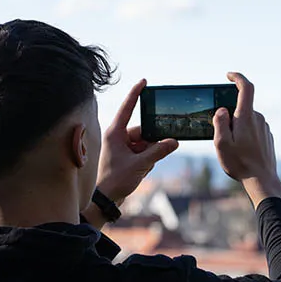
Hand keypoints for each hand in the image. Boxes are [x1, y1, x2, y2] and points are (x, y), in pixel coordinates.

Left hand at [95, 78, 178, 206]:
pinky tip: (142, 170)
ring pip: (144, 143)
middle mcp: (118, 137)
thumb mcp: (141, 165)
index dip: (136, 94)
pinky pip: (142, 152)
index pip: (127, 108)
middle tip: (158, 150)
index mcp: (115, 133)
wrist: (106, 199)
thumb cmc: (115, 179)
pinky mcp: (125, 156)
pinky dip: (147, 160)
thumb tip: (174, 141)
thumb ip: (159, 151)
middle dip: (152, 142)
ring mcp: (121, 147)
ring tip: (144, 166)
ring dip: (150, 154)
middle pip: (142, 131)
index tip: (143, 82)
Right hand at [212, 72, 280, 207]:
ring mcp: (264, 128)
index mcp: (246, 117)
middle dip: (229, 115)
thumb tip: (222, 110)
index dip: (237, 78)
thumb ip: (219, 123)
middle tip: (221, 135)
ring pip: (246, 120)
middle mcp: (258, 119)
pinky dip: (244, 134)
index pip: (246, 88)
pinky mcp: (267, 137)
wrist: (262, 180)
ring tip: (231, 148)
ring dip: (237, 127)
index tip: (228, 76)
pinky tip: (241, 152)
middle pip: (241, 107)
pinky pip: (253, 129)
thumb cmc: (240, 164)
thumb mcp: (221, 144)